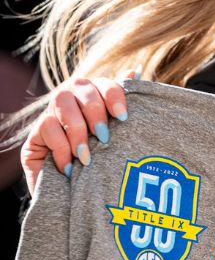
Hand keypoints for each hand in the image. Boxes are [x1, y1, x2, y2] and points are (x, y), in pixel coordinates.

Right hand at [21, 69, 138, 193]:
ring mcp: (51, 113)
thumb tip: (135, 70)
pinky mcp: (35, 134)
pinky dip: (62, 148)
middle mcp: (72, 97)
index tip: (123, 117)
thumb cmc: (104, 158)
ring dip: (77, 131)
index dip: (114, 96)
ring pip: (62, 103)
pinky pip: (47, 128)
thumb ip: (124, 103)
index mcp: (95, 94)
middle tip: (104, 137)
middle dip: (96, 113)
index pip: (105, 84)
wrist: (77, 190)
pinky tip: (71, 167)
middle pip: (82, 89)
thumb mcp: (118, 133)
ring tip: (87, 157)